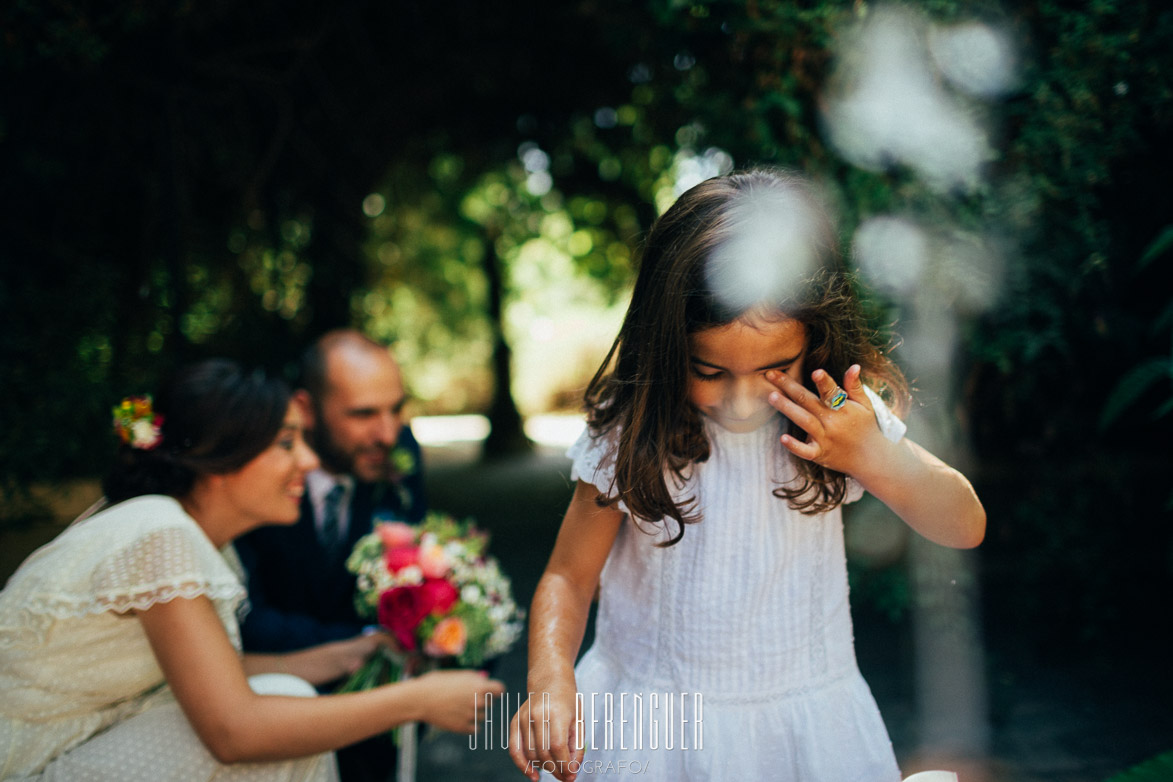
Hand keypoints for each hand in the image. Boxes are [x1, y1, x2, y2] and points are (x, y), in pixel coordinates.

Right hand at [414, 669, 503, 734]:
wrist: (420, 699)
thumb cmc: (437, 683)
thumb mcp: (457, 675)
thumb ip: (474, 678)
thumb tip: (486, 679)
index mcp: (478, 686)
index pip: (500, 689)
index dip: (495, 690)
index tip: (491, 692)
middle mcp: (478, 701)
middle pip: (490, 703)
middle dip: (481, 701)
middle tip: (465, 699)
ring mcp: (471, 716)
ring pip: (483, 716)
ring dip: (475, 713)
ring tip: (458, 708)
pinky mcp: (463, 728)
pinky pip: (475, 728)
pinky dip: (470, 725)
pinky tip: (458, 718)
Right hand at [508, 677, 582, 781]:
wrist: (550, 680)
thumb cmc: (567, 701)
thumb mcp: (578, 721)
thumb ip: (577, 746)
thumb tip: (572, 771)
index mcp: (556, 712)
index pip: (558, 746)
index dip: (564, 765)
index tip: (571, 776)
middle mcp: (537, 714)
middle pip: (544, 753)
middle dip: (556, 770)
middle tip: (565, 778)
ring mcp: (523, 717)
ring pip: (531, 754)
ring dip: (544, 768)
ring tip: (555, 770)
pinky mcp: (514, 721)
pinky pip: (514, 749)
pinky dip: (522, 766)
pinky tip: (533, 775)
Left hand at [766, 364, 886, 475]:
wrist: (870, 459)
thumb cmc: (864, 426)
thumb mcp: (865, 405)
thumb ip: (854, 386)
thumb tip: (854, 366)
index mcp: (844, 408)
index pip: (832, 392)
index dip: (825, 383)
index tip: (816, 372)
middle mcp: (833, 422)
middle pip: (808, 402)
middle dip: (789, 387)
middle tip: (771, 375)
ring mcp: (825, 438)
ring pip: (804, 421)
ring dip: (787, 408)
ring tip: (772, 396)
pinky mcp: (819, 454)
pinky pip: (806, 451)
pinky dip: (795, 446)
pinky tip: (782, 438)